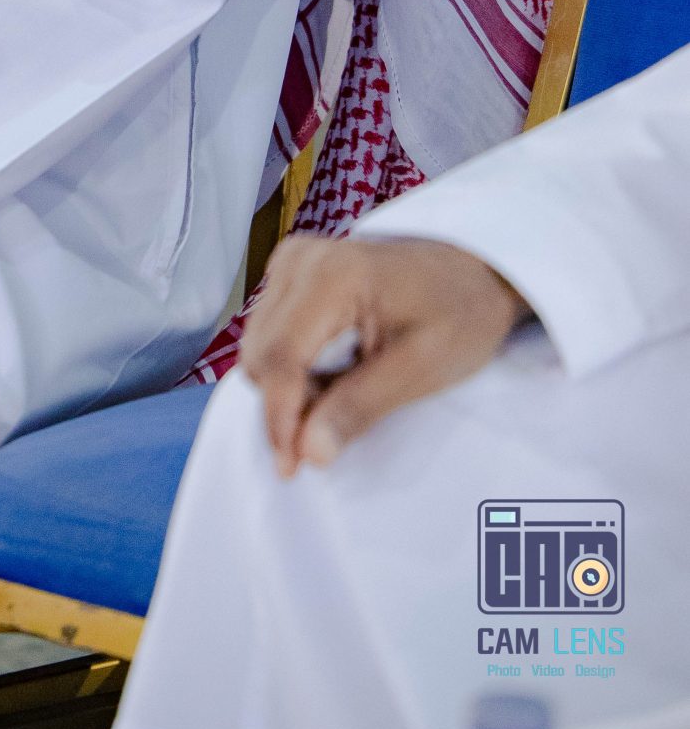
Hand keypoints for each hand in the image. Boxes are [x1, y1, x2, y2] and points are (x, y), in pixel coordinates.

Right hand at [241, 233, 531, 476]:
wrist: (469, 271)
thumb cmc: (457, 314)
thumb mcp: (422, 368)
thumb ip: (360, 406)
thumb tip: (309, 452)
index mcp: (332, 274)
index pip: (279, 356)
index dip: (278, 418)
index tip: (290, 469)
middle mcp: (299, 260)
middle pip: (260, 354)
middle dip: (289, 403)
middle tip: (343, 420)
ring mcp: (291, 261)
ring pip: (258, 347)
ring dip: (290, 387)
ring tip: (347, 386)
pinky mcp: (290, 272)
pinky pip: (269, 333)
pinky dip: (293, 367)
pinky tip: (334, 367)